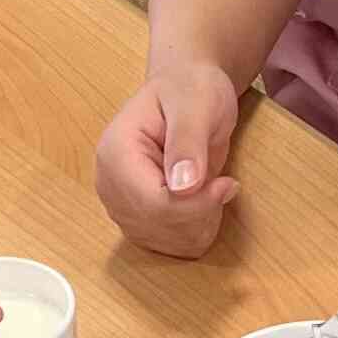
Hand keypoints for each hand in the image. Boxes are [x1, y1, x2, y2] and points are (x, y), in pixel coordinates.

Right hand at [94, 62, 241, 254]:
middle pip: (158, 227)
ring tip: (212, 187)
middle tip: (223, 183)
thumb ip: (188, 141)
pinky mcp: (139, 221)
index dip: (195, 205)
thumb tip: (183, 185)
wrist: (186, 91)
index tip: (227, 185)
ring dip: (202, 223)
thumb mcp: (196, 103)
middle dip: (200, 212)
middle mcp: (110, 185)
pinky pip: (173, 247)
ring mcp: (122, 206)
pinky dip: (197, 231)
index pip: (152, 204)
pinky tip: (205, 203)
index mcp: (115, 153)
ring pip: (167, 244)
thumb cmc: (191, 89)